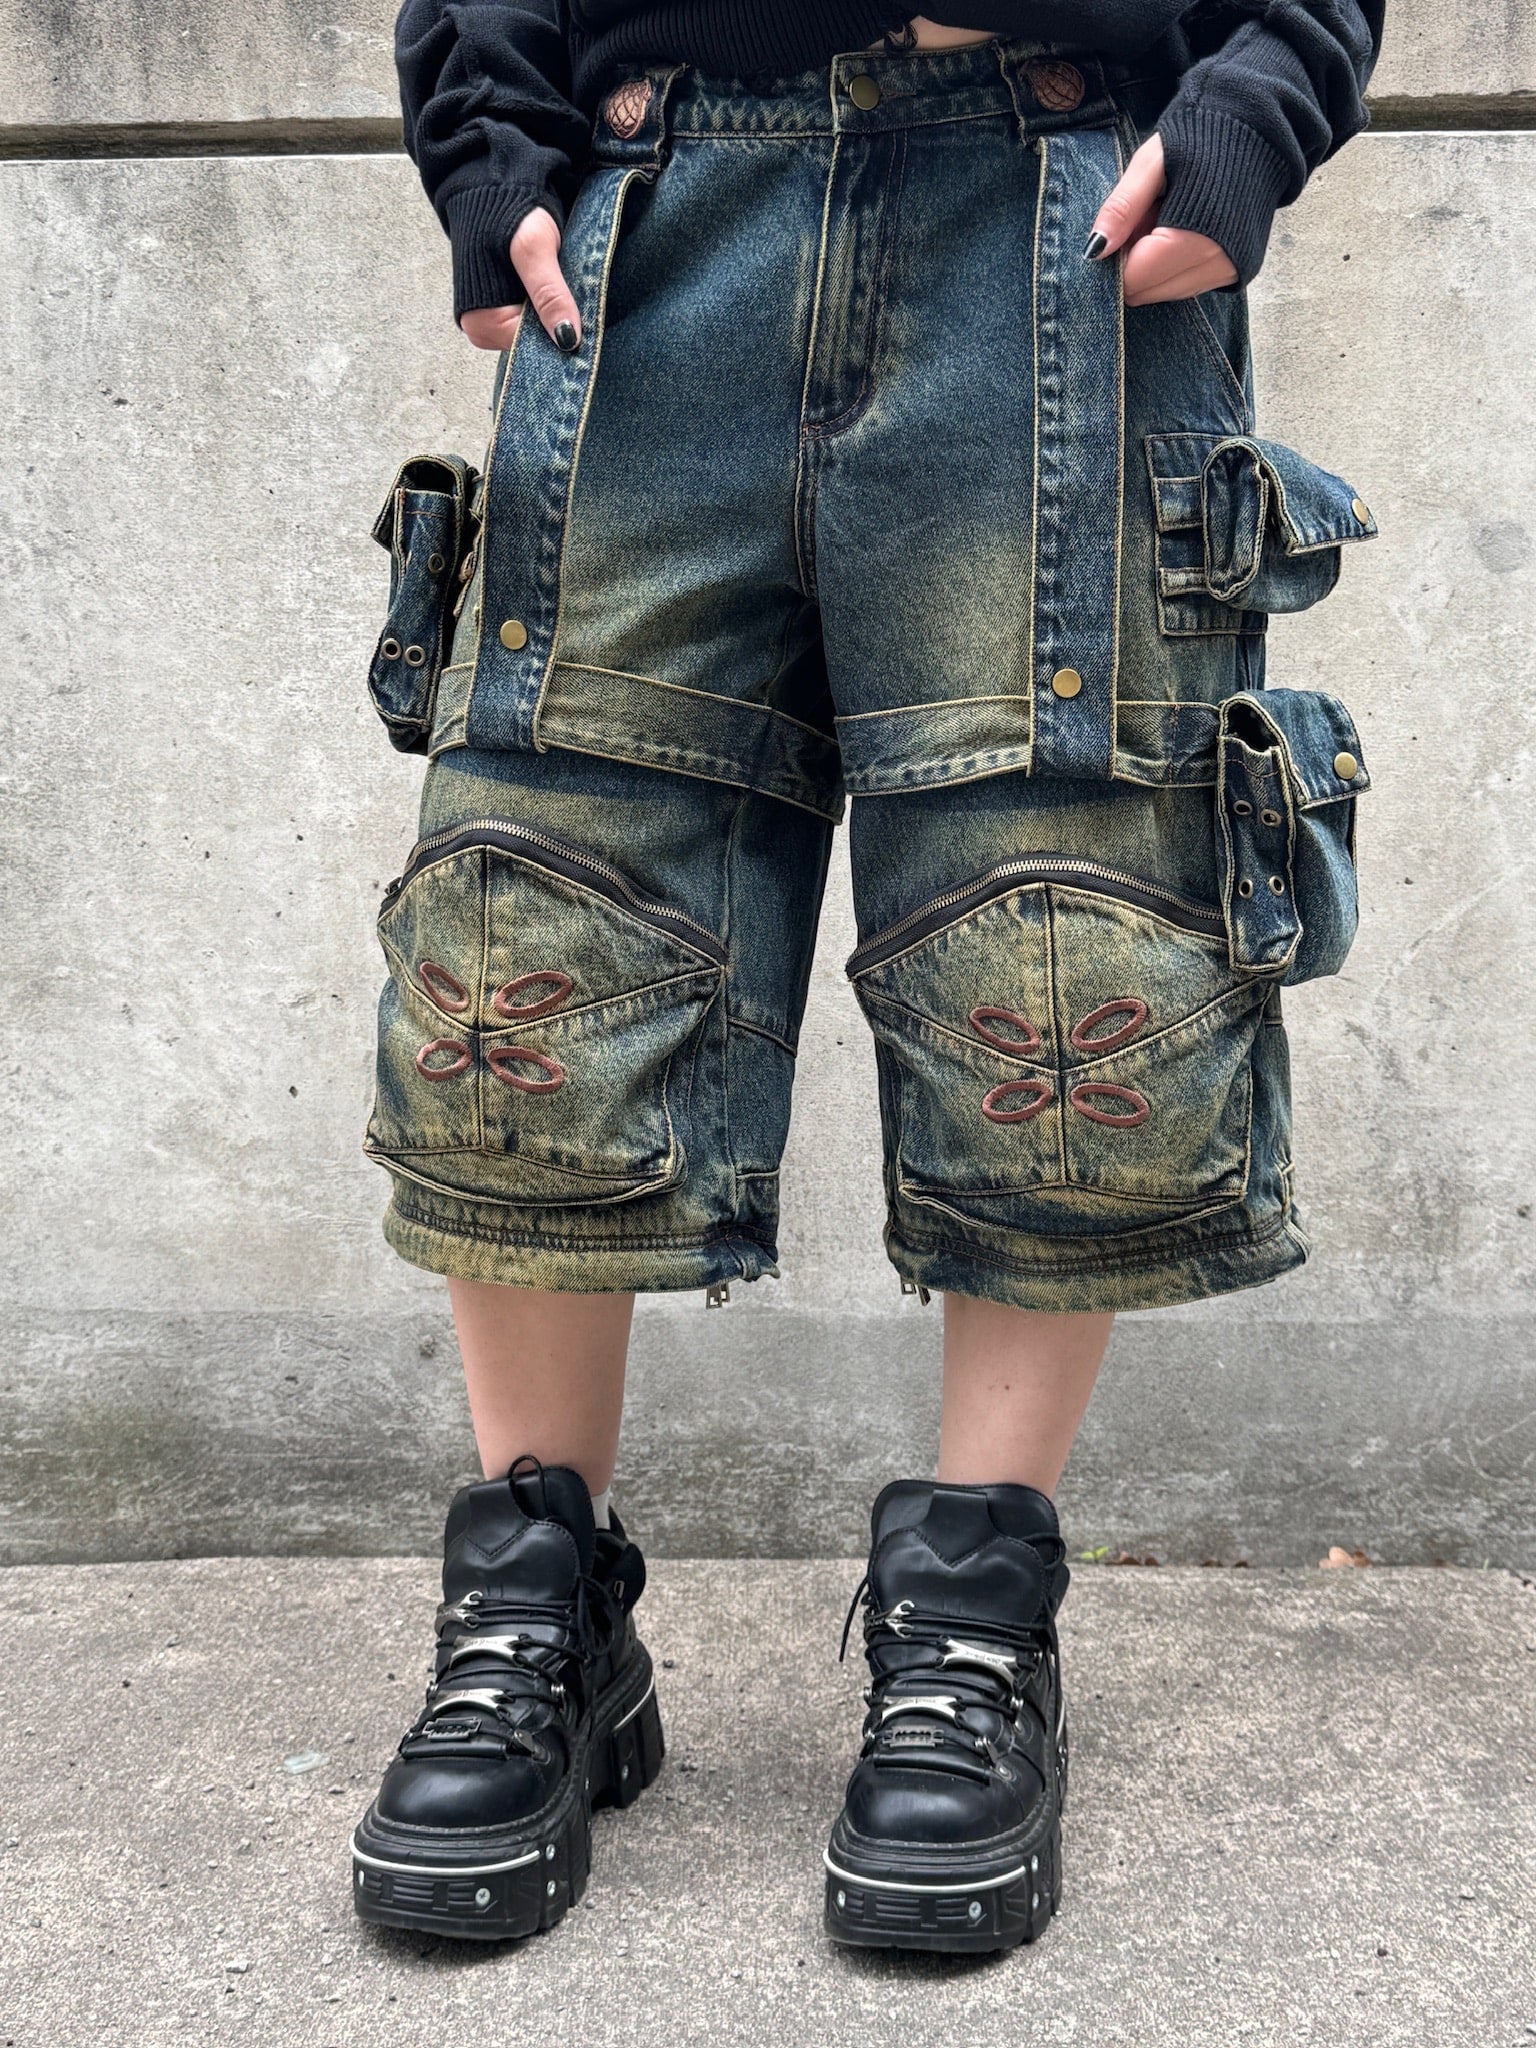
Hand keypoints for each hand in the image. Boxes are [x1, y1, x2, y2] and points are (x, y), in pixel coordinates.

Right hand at [459, 206, 581, 352]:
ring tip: (566, 288)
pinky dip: (552, 307)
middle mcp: (484, 329)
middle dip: (559, 325)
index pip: (533, 350)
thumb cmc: (508, 213)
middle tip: (577, 298)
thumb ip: (549, 294)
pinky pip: (536, 319)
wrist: (495, 185)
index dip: (561, 337)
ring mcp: (495, 321)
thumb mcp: (534, 251)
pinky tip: (558, 289)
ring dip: (557, 314)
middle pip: (535, 344)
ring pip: (539, 333)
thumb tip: (567, 339)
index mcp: (481, 324)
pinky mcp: (506, 307)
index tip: (585, 323)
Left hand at [1088, 133, 1237, 305]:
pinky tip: (1183, 231)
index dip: (1117, 258)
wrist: (1257, 130)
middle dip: (1135, 263)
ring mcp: (1228, 272)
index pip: (1134, 280)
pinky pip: (1187, 286)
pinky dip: (1174, 266)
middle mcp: (1216, 263)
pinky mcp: (1234, 273)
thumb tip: (1094, 251)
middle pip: (1148, 292)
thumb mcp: (1151, 163)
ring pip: (1166, 293)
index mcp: (1194, 238)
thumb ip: (1122, 207)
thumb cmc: (1200, 139)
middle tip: (1146, 218)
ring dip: (1155, 266)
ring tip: (1167, 219)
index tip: (1125, 225)